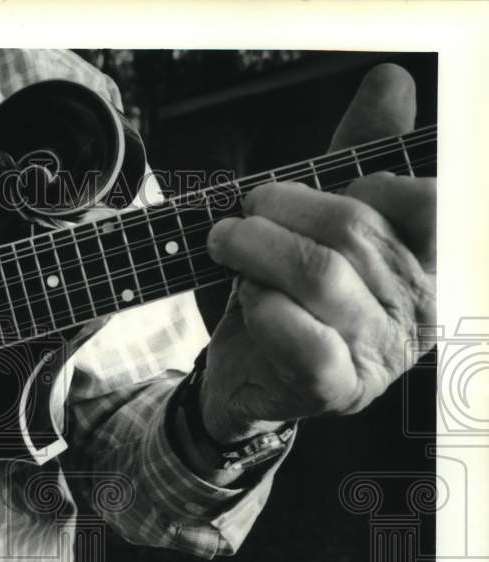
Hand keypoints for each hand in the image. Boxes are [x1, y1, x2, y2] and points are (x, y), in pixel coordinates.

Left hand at [201, 63, 435, 443]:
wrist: (251, 372)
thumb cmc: (296, 291)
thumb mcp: (328, 220)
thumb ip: (360, 155)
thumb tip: (390, 80)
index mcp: (430, 265)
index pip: (429, 205)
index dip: (373, 186)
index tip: (337, 189)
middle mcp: (418, 312)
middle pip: (353, 232)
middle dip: (285, 207)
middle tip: (245, 207)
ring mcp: (379, 354)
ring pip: (319, 276)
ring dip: (258, 248)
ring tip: (226, 241)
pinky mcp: (335, 387)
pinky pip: (297, 333)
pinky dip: (261, 303)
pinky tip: (248, 296)